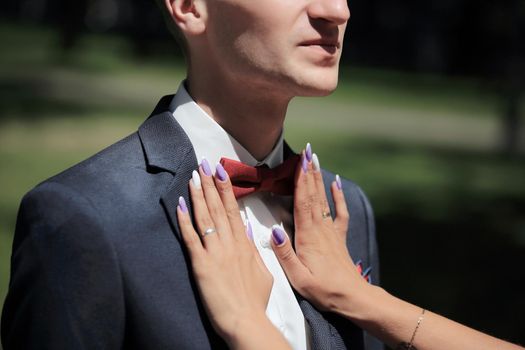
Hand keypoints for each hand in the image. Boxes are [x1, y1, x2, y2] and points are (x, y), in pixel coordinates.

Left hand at [176, 160, 289, 348]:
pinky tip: (180, 204)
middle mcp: (230, 244)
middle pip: (218, 208)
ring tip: (194, 176)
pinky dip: (185, 220)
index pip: (233, 210)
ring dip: (199, 195)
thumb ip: (254, 250)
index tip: (220, 172)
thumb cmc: (255, 300)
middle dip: (211, 184)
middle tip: (204, 164)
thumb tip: (247, 231)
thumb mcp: (263, 272)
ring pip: (205, 217)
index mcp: (244, 245)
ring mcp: (215, 253)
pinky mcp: (201, 265)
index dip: (225, 189)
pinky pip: (191, 238)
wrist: (247, 322)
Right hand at [271, 150, 371, 316]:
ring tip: (316, 160)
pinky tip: (336, 183)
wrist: (352, 297)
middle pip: (313, 195)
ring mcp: (331, 231)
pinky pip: (340, 212)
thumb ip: (284, 254)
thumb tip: (274, 231)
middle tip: (307, 151)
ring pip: (323, 199)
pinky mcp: (339, 237)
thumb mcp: (297, 277)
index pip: (302, 202)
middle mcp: (320, 228)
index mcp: (307, 236)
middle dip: (309, 172)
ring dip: (319, 179)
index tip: (299, 161)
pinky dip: (338, 196)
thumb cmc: (322, 289)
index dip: (300, 181)